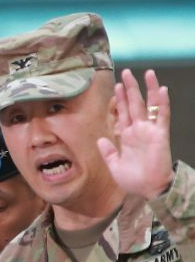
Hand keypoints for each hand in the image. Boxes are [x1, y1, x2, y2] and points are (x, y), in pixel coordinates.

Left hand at [98, 68, 172, 198]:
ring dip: (147, 89)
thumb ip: (108, 152)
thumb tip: (100, 139)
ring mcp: (150, 131)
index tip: (116, 85)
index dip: (120, 99)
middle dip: (130, 88)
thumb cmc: (133, 179)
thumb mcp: (114, 165)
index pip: (123, 113)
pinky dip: (162, 103)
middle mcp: (138, 130)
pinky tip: (162, 90)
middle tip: (126, 72)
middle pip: (134, 104)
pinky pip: (162, 116)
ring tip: (146, 73)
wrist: (148, 189)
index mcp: (127, 136)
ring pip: (148, 105)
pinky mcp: (160, 135)